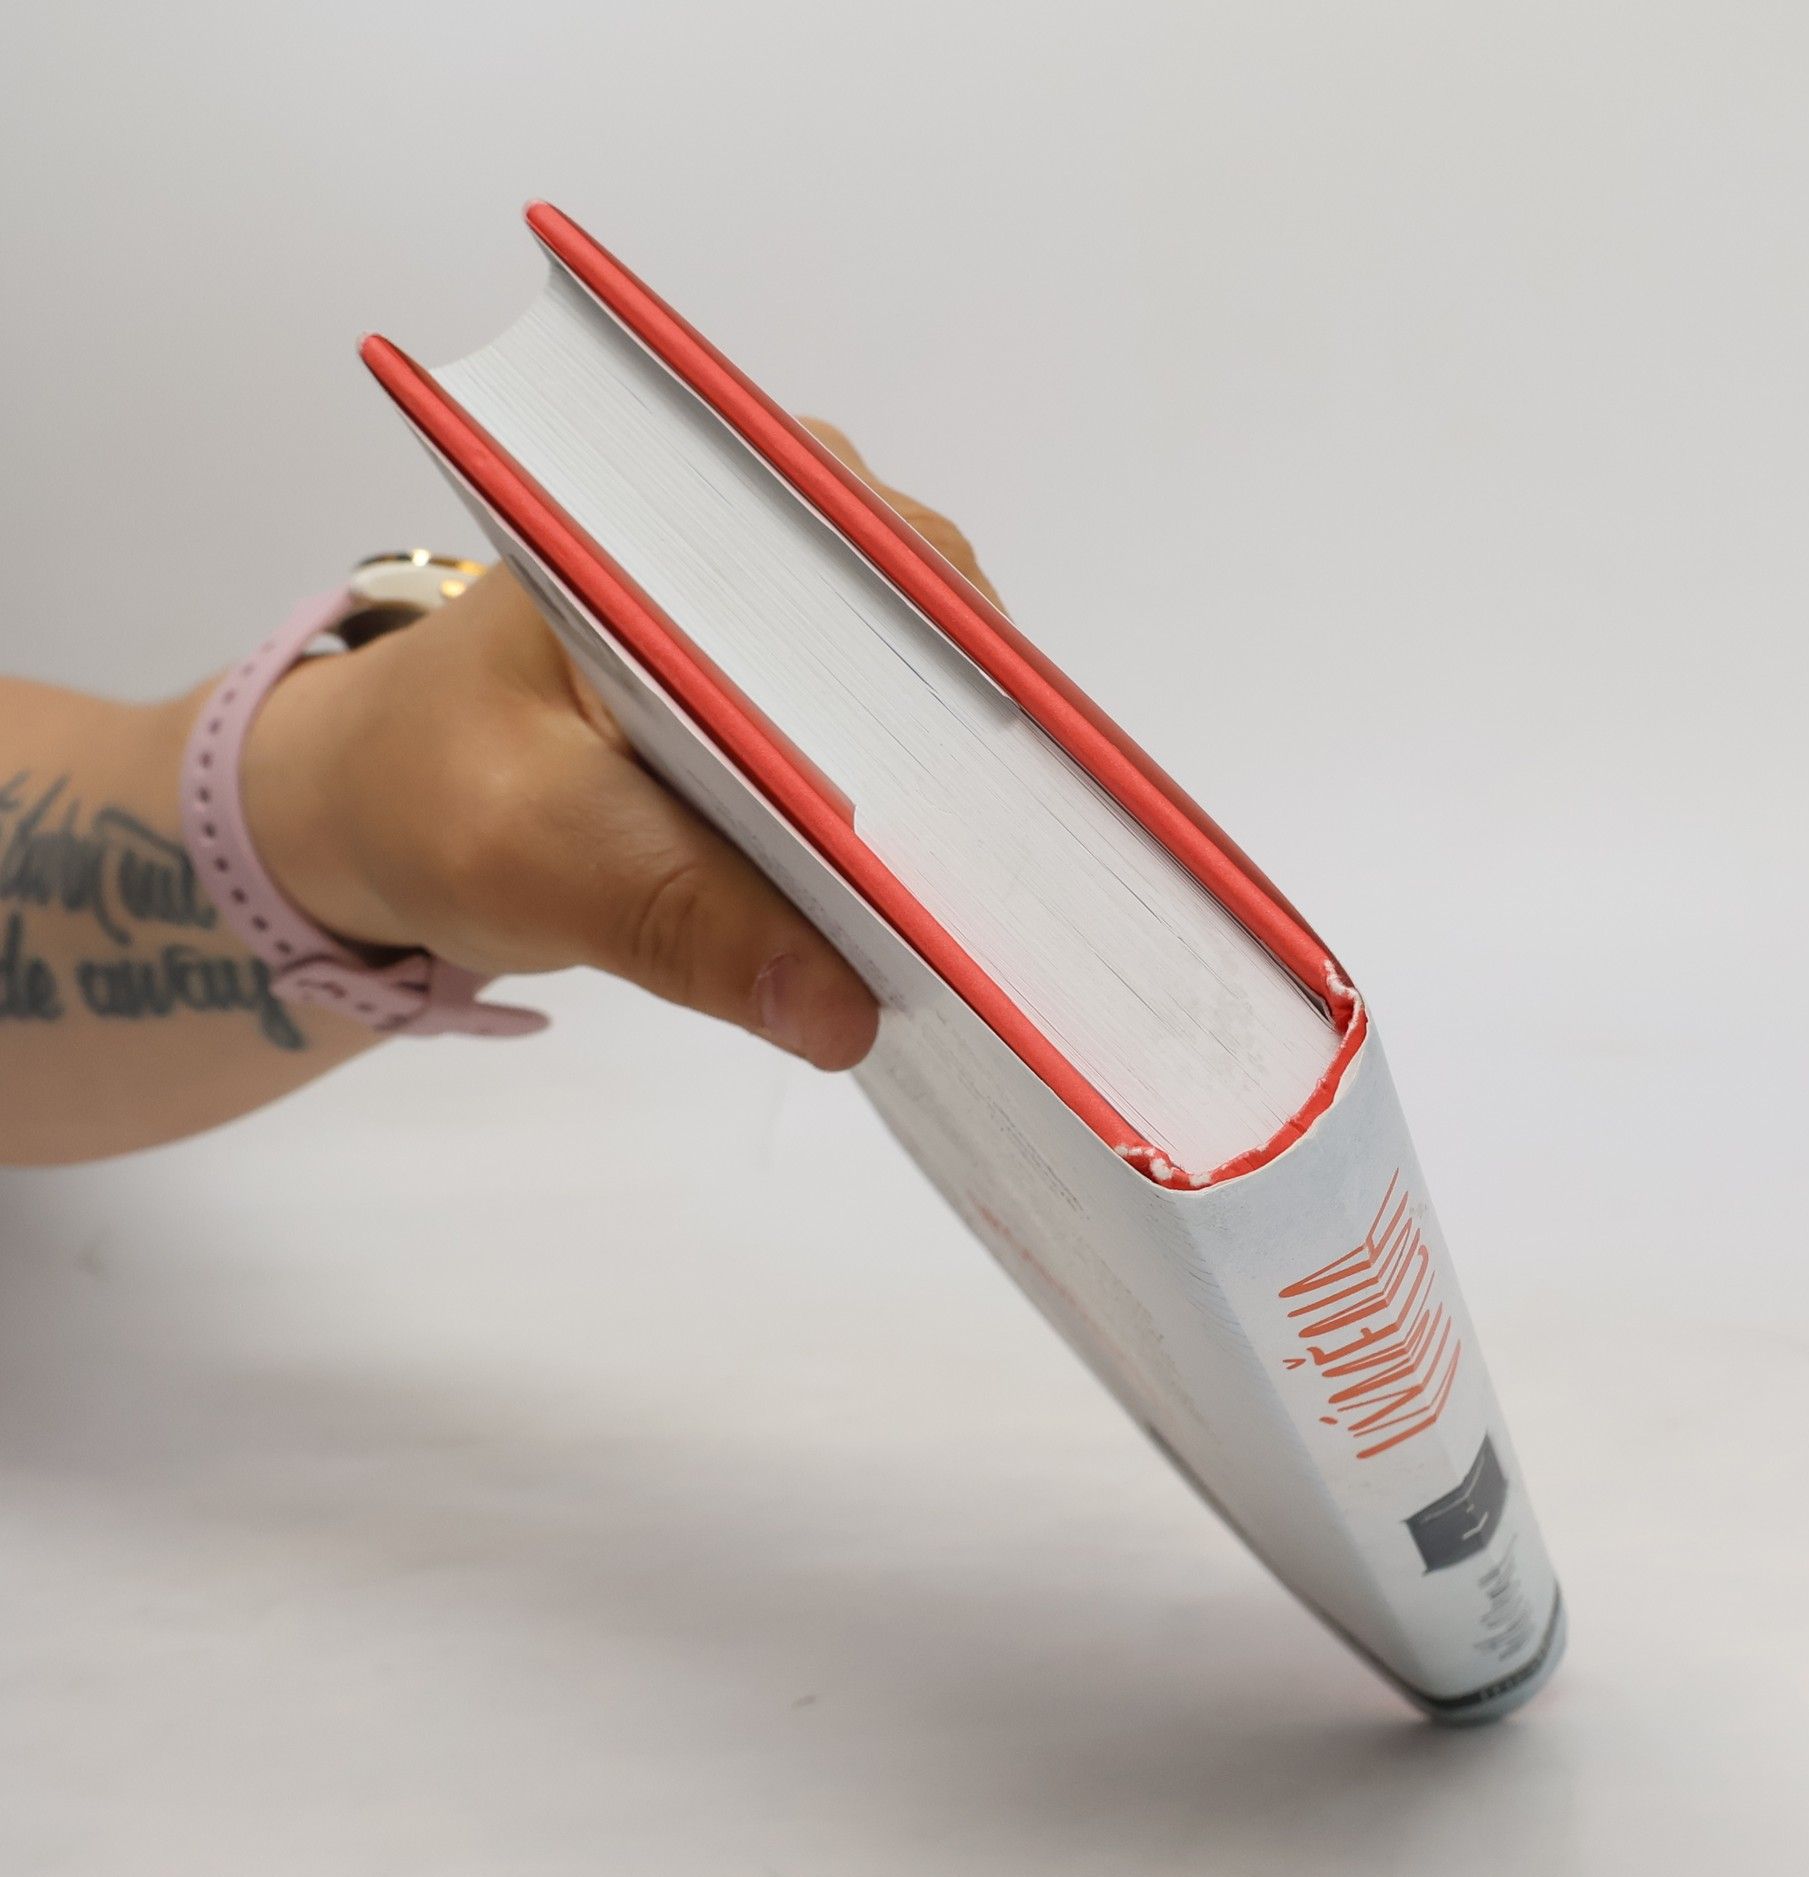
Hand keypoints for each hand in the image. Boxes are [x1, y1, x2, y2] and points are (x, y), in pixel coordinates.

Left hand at [243, 422, 996, 1071]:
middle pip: (941, 641)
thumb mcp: (533, 849)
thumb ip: (681, 919)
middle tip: (1003, 911)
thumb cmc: (430, 787)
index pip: (886, 580)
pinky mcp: (808, 694)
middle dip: (976, 771)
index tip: (1007, 825)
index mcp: (706, 510)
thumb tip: (848, 1013)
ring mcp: (805, 612)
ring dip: (958, 813)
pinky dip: (916, 838)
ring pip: (938, 706)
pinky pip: (899, 761)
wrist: (381, 799)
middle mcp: (782, 532)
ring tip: (985, 925)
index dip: (959, 697)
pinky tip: (931, 915)